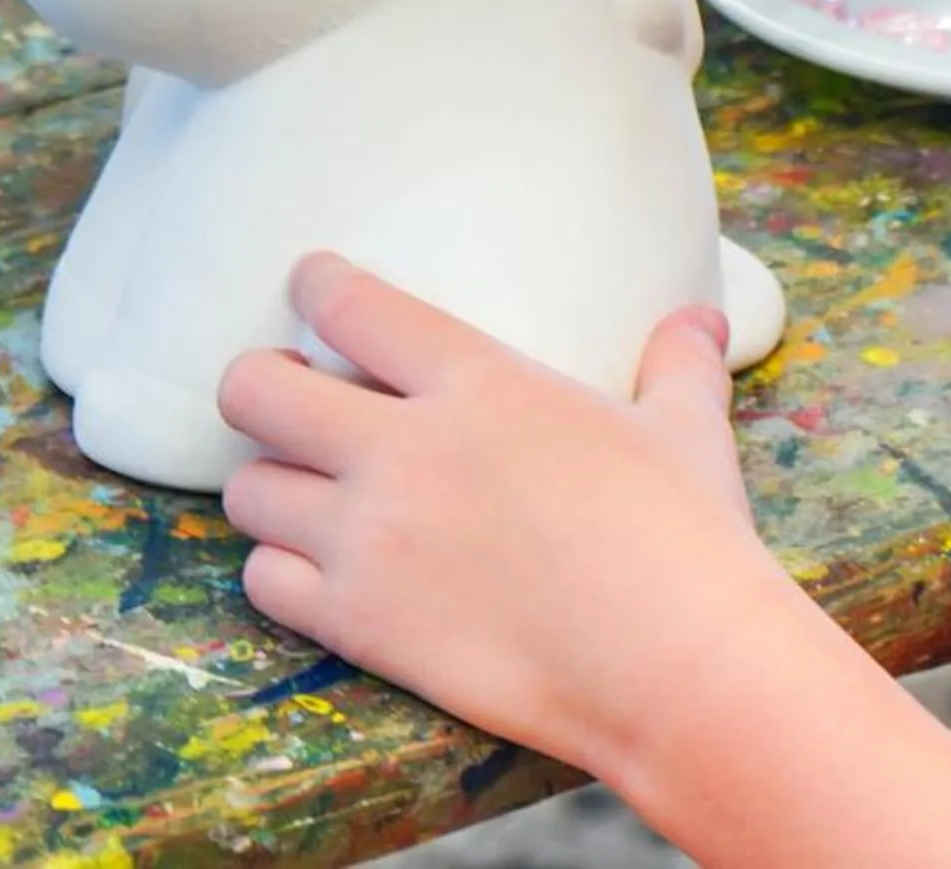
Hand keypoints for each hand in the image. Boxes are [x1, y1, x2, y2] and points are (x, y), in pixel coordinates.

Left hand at [216, 254, 800, 782]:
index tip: (312, 286)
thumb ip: (677, 362)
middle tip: (286, 396)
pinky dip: (280, 569)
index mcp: (477, 381)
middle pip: (254, 391)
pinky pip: (264, 580)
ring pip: (248, 489)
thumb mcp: (686, 427)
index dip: (316, 286)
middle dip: (257, 385)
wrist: (672, 664)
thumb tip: (702, 317)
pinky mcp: (358, 624)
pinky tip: (315, 567)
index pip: (348, 305)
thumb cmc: (684, 536)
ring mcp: (369, 540)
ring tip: (302, 488)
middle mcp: (402, 450)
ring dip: (270, 482)